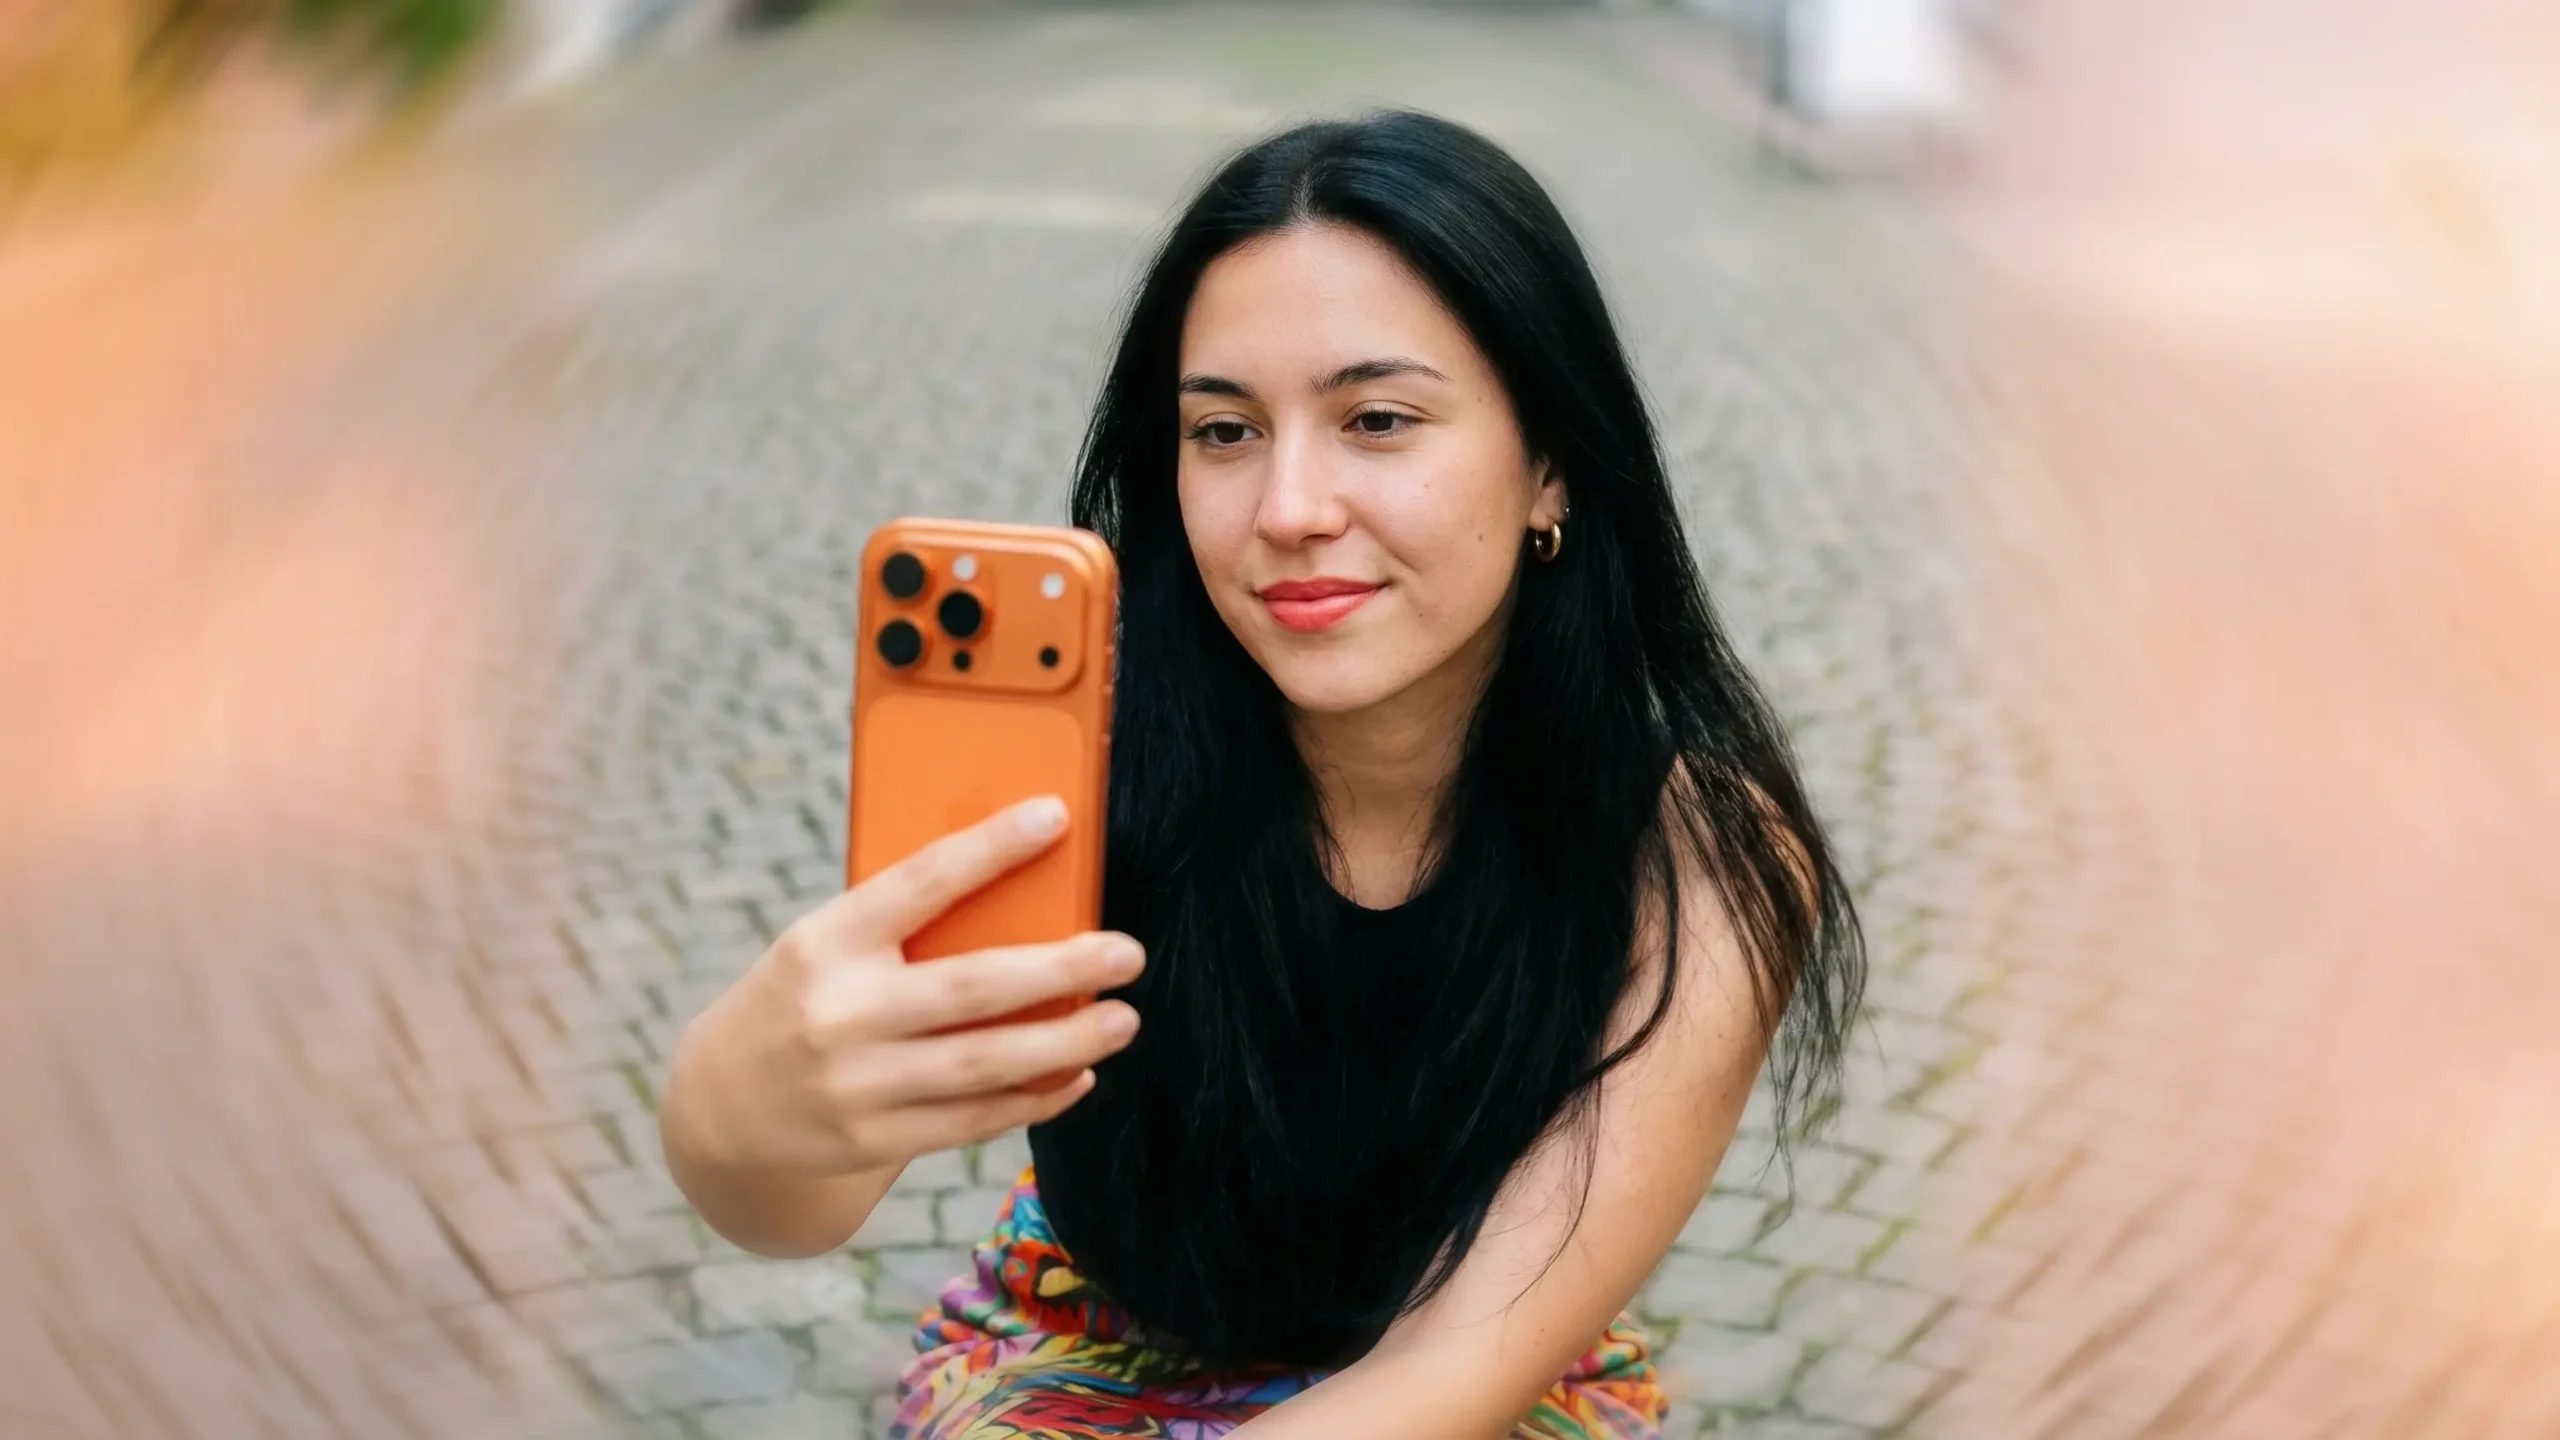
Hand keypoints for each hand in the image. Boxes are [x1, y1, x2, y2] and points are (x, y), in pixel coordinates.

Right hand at [670, 795, 1141, 1178]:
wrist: (716, 1104)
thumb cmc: (799, 999)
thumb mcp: (825, 946)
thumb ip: (902, 930)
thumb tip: (1022, 901)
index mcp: (826, 941)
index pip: (919, 882)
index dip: (990, 847)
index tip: (1054, 816)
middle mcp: (840, 1013)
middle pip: (973, 987)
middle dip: (1062, 968)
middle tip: (1129, 953)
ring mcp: (856, 1085)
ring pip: (984, 1065)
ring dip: (1066, 1043)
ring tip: (1123, 1019)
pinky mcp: (872, 1141)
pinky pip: (973, 1120)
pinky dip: (1034, 1099)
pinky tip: (1077, 1076)